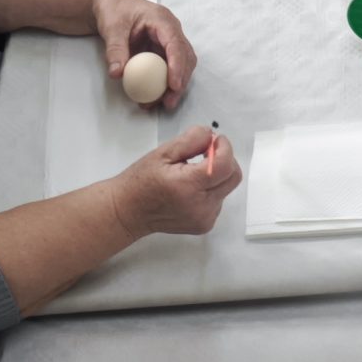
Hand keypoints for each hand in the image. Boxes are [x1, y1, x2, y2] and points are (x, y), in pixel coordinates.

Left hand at [91, 0, 194, 104]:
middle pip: (185, 57)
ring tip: (162, 104)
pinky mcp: (163, 51)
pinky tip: (154, 98)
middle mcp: (171, 30)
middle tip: (169, 101)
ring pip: (182, 65)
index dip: (177, 65)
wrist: (111, 3)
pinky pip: (169, 69)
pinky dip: (165, 84)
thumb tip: (117, 73)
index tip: (174, 84)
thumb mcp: (112, 27)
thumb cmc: (114, 9)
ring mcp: (168, 41)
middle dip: (181, 80)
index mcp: (161, 20)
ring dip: (175, 86)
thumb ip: (115, 49)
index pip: (175, 43)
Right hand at [113, 124, 240, 239]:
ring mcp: (204, 218)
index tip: (215, 140)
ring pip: (226, 188)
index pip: (225, 165)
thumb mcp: (163, 152)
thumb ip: (191, 140)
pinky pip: (219, 200)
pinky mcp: (205, 225)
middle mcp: (201, 206)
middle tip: (206, 152)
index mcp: (188, 186)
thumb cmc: (141, 181)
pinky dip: (211, 189)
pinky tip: (191, 188)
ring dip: (217, 175)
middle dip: (225, 159)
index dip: (224, 148)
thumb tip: (212, 136)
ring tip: (192, 173)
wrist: (129, 211)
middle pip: (233, 177)